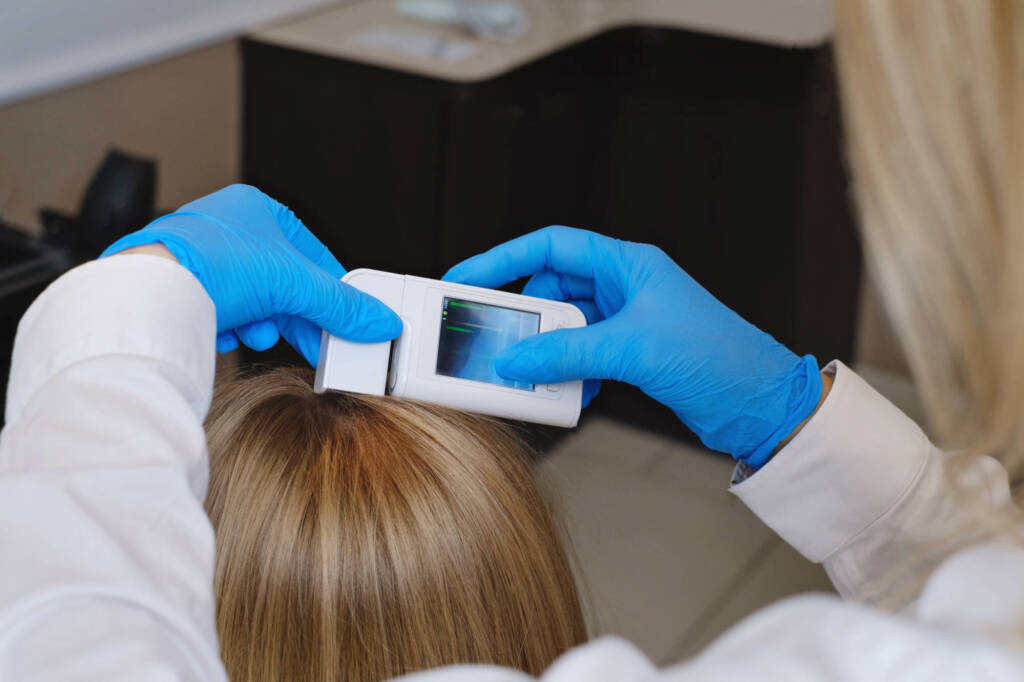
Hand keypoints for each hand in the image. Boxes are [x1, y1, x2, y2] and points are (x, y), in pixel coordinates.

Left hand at [101, 184, 400, 364]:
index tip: (345, 316)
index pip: (312, 251)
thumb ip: (342, 306)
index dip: (331, 288)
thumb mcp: (294, 284)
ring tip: (262, 332)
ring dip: (265, 322)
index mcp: (256, 207)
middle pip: (284, 280)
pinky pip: (224, 311)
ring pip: (255, 299)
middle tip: (317, 341)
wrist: (150, 293)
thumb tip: (381, 322)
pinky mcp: (182, 286)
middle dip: (297, 313)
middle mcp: (227, 226)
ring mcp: (202, 256)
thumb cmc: (212, 264)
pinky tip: (230, 333)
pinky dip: (234, 326)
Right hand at [443, 226, 821, 465]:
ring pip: (564, 328)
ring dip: (546, 352)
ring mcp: (628, 323)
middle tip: (494, 341)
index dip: (504, 257)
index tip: (466, 277)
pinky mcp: (632, 356)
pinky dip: (568, 374)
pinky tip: (571, 393)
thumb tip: (513, 359)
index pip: (551, 246)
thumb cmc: (719, 359)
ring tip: (530, 374)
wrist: (762, 406)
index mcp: (628, 264)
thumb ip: (567, 353)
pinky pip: (581, 357)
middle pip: (552, 289)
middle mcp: (625, 287)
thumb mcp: (634, 350)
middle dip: (523, 317)